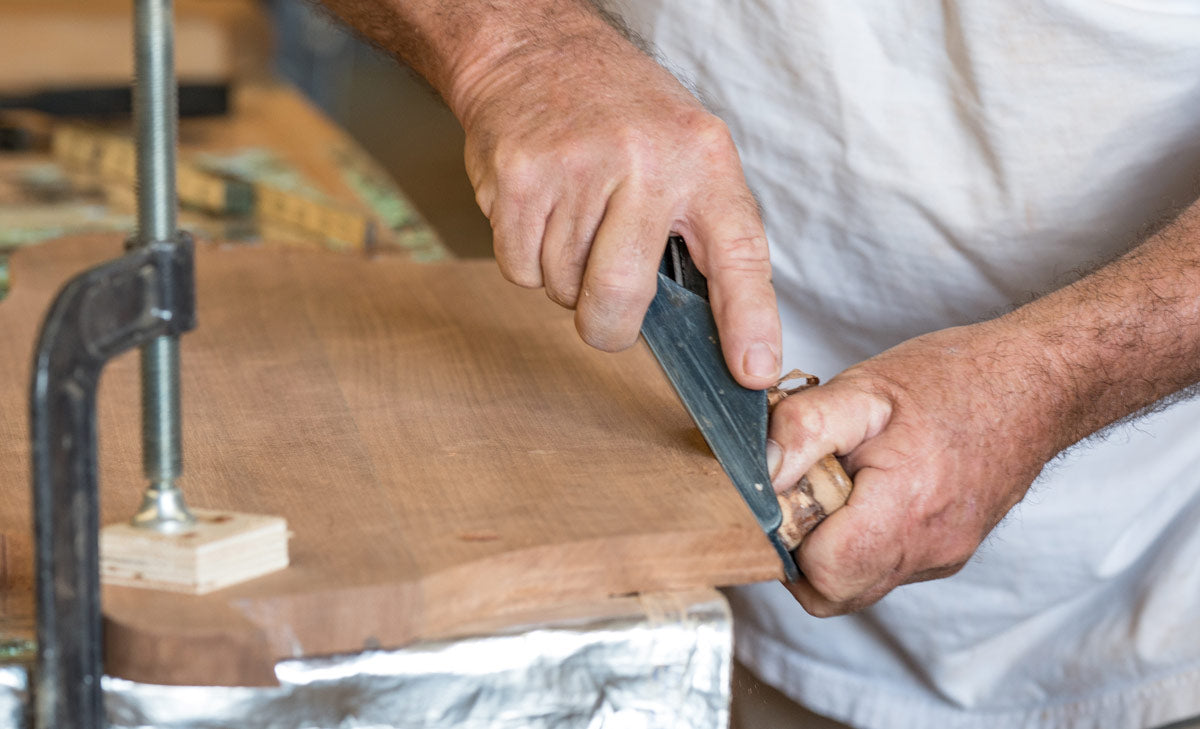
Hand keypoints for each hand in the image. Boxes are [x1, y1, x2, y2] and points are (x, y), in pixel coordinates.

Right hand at [451, 24, 780, 387]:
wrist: (535, 52)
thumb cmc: (620, 115)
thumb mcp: (688, 152)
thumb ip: (704, 234)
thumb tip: (722, 339)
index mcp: (702, 160)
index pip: (738, 253)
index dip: (748, 322)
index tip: (751, 372)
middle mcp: (644, 162)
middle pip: (621, 297)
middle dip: (609, 327)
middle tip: (608, 315)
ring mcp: (575, 169)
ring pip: (564, 289)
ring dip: (566, 280)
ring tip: (574, 222)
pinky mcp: (517, 179)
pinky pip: (520, 271)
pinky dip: (527, 262)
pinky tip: (541, 213)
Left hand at [767, 321, 1064, 615]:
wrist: (1036, 385)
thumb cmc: (952, 381)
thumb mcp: (864, 388)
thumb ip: (804, 429)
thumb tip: (762, 474)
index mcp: (904, 512)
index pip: (819, 574)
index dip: (787, 538)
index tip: (789, 490)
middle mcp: (927, 551)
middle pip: (833, 591)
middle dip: (804, 549)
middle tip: (808, 487)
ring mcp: (940, 559)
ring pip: (858, 583)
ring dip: (833, 544)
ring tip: (842, 481)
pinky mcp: (947, 555)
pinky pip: (886, 566)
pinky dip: (864, 539)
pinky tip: (870, 489)